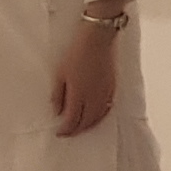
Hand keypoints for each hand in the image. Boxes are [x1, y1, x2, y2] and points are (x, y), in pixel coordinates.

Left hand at [49, 19, 121, 136]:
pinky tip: (97, 116)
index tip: (59, 132)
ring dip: (89, 125)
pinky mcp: (112, 86)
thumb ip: (58, 95)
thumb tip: (57, 111)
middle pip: (86, 122)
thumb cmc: (76, 53)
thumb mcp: (60, 73)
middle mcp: (93, 98)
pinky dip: (101, 116)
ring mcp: (105, 93)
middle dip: (76, 130)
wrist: (98, 38)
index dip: (65, 129)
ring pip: (98, 117)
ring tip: (82, 128)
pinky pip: (107, 108)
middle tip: (68, 133)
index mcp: (79, 95)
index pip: (72, 120)